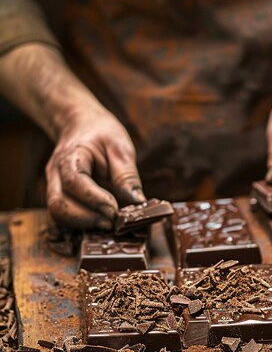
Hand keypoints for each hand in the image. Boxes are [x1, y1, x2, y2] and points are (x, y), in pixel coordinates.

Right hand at [46, 108, 144, 228]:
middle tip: (113, 223)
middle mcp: (56, 173)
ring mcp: (54, 186)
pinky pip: (64, 217)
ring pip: (57, 214)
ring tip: (109, 225)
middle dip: (86, 218)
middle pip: (59, 204)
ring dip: (83, 224)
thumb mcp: (120, 148)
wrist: (81, 126)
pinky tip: (100, 224)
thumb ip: (127, 175)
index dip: (94, 199)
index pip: (74, 182)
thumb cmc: (102, 135)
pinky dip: (81, 224)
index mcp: (71, 156)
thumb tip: (138, 202)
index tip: (114, 210)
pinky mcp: (60, 197)